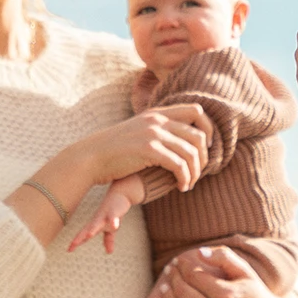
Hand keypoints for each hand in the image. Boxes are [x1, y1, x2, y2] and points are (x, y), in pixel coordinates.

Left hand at [68, 176, 140, 253]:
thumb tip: (109, 252)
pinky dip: (114, 221)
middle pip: (86, 230)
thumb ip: (108, 240)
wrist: (120, 194)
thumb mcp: (111, 228)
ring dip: (93, 229)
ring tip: (88, 236)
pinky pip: (113, 217)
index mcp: (95, 224)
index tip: (69, 250)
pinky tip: (115, 226)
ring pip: (98, 223)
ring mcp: (105, 215)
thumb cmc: (112, 212)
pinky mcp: (114, 211)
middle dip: (79, 238)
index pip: (83, 234)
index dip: (76, 242)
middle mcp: (97, 220)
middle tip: (72, 247)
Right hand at [75, 104, 212, 192]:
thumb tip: (179, 138)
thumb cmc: (114, 149)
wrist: (91, 156)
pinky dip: (185, 178)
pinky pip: (179, 165)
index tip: (204, 147)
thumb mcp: (138, 131)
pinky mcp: (149, 150)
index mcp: (157, 113)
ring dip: (195, 172)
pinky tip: (181, 187)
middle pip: (198, 135)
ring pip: (191, 152)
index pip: (196, 111)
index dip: (207, 128)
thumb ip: (157, 129)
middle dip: (203, 157)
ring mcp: (153, 134)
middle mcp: (157, 120)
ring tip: (189, 184)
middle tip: (198, 172)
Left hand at [155, 246, 297, 297]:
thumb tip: (200, 252)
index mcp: (228, 294)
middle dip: (173, 278)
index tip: (177, 260)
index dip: (182, 266)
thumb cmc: (255, 293)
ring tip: (164, 288)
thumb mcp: (245, 272)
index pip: (194, 276)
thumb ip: (224, 257)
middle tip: (169, 271)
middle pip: (185, 293)